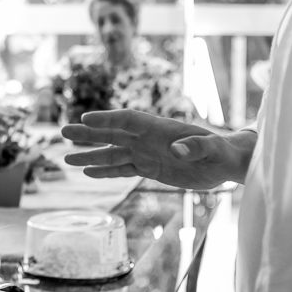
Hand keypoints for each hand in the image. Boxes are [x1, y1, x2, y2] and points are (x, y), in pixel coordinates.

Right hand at [61, 109, 254, 189]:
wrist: (227, 163)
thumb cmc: (223, 152)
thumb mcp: (214, 150)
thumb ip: (196, 147)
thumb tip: (178, 151)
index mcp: (161, 129)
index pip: (129, 120)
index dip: (107, 119)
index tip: (85, 119)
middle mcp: (148, 139)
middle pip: (112, 134)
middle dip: (88, 134)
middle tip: (63, 132)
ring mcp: (147, 154)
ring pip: (112, 153)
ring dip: (90, 155)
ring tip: (66, 159)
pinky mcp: (149, 169)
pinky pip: (122, 169)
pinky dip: (104, 171)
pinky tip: (87, 172)